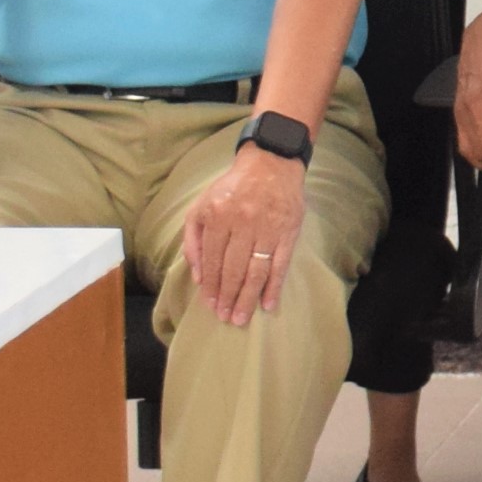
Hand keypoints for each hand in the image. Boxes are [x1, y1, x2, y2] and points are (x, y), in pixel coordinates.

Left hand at [181, 145, 307, 327]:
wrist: (271, 163)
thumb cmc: (232, 188)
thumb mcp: (201, 205)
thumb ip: (193, 239)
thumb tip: (197, 275)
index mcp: (217, 216)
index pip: (212, 259)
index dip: (211, 285)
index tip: (210, 305)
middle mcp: (242, 223)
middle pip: (233, 269)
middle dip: (228, 297)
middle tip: (225, 318)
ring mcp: (267, 228)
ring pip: (255, 271)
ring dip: (247, 298)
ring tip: (241, 318)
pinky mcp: (288, 231)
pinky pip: (280, 264)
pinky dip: (274, 286)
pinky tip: (268, 304)